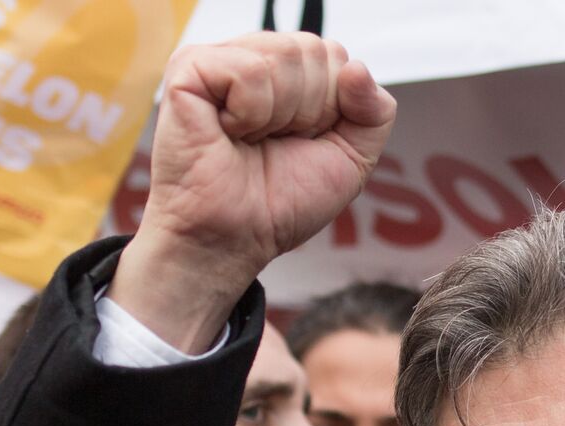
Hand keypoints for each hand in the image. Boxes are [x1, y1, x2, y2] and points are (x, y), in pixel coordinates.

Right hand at [108, 32, 396, 351]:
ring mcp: (220, 60)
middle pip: (314, 50)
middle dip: (310, 111)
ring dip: (280, 116)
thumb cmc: (283, 202)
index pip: (336, 56)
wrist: (237, 236)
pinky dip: (251, 114)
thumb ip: (375, 113)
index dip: (333, 108)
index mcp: (290, 72)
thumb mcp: (353, 159)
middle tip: (274, 142)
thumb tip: (357, 68)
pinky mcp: (189, 69)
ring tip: (250, 139)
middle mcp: (255, 57)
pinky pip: (250, 71)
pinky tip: (229, 132)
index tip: (303, 140)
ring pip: (286, 56)